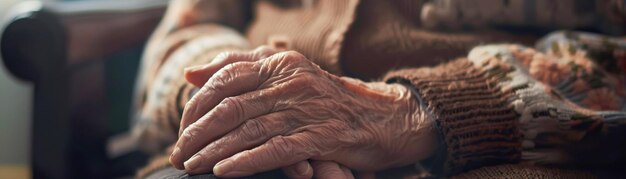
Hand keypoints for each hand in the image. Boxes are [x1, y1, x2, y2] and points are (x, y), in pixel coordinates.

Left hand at [181, 46, 354, 177]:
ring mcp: (307, 109)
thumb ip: (241, 68)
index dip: (197, 104)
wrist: (383, 117)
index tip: (182, 128)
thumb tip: (191, 74)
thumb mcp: (287, 73)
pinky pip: (276, 150)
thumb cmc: (328, 99)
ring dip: (214, 151)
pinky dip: (246, 162)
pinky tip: (224, 172)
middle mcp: (292, 82)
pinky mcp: (321, 137)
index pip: (225, 77)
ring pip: (248, 130)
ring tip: (192, 166)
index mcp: (280, 64)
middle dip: (198, 133)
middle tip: (179, 154)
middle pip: (231, 106)